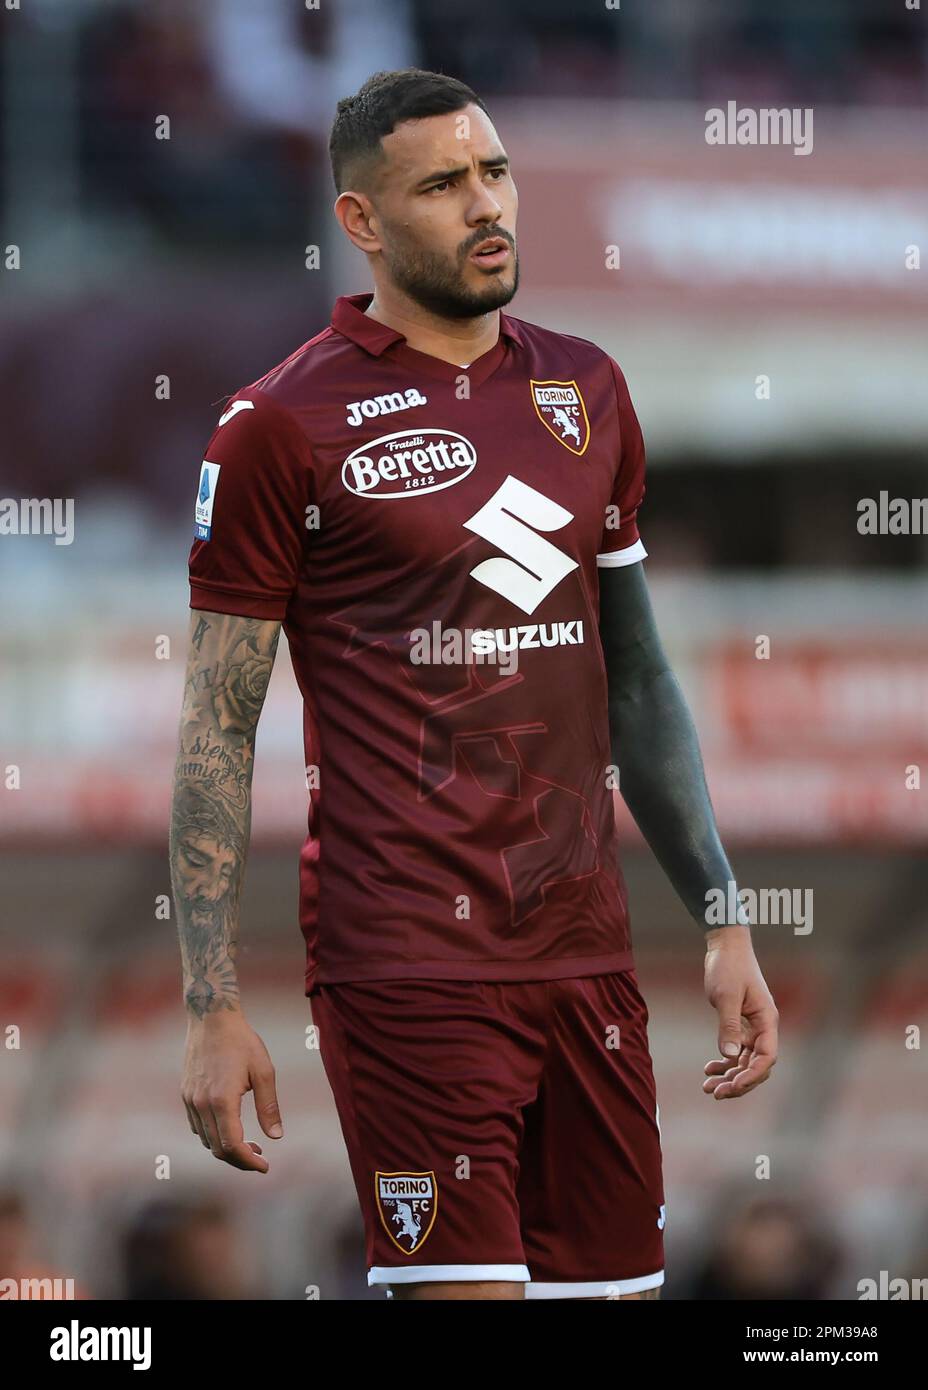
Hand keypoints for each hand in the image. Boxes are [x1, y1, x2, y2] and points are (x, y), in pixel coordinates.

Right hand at [182, 1012, 282, 1170]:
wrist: (211, 1017)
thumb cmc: (242, 1041)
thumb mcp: (264, 1071)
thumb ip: (269, 1106)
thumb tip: (276, 1137)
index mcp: (222, 1100)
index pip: (232, 1145)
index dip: (249, 1161)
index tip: (265, 1166)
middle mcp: (201, 1104)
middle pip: (218, 1148)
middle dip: (240, 1159)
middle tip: (260, 1158)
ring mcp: (190, 1100)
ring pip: (206, 1139)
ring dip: (226, 1149)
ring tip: (249, 1144)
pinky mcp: (185, 1094)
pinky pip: (197, 1126)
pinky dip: (213, 1135)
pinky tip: (229, 1127)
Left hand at [702, 925, 777, 1099]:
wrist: (725, 946)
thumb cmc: (729, 967)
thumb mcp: (726, 996)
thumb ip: (729, 1025)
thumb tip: (730, 1056)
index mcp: (767, 1020)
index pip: (767, 1057)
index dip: (751, 1076)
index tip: (732, 1087)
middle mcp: (764, 1027)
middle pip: (757, 1065)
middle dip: (739, 1082)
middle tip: (715, 1092)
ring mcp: (753, 1027)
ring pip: (746, 1061)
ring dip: (730, 1075)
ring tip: (708, 1087)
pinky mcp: (741, 1024)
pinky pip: (737, 1051)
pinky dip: (725, 1061)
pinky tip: (709, 1068)